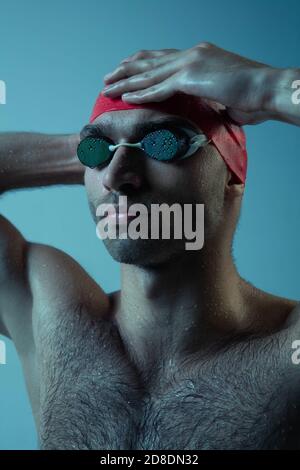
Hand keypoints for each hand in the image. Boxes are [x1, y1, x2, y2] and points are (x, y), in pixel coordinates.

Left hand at [102, 43, 277, 125]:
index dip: (143, 63)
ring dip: (126, 82)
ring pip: (149, 74)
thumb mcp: (224, 94)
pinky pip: (159, 88)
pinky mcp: (190, 77)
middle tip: (108, 77)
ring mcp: (189, 64)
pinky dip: (141, 94)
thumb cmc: (252, 95)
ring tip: (108, 88)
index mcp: (199, 55)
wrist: (266, 89)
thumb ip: (209, 98)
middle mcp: (191, 55)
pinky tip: (126, 98)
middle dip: (126, 70)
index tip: (127, 68)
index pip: (163, 58)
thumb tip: (207, 111)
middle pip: (150, 62)